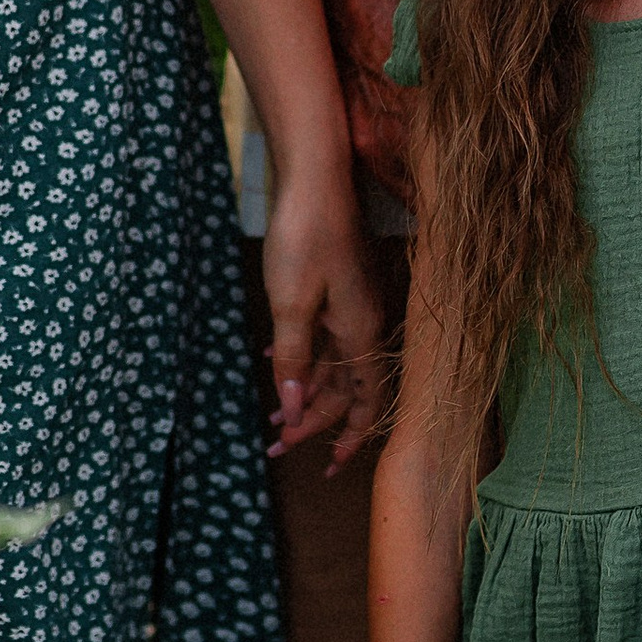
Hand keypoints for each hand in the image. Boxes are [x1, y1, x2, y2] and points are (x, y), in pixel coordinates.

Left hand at [262, 159, 391, 467]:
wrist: (315, 174)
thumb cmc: (304, 235)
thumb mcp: (290, 304)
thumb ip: (293, 358)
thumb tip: (293, 407)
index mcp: (361, 331)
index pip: (367, 402)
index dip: (349, 438)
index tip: (328, 466)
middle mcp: (366, 321)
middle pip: (347, 388)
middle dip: (314, 420)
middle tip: (279, 444)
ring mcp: (355, 302)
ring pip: (334, 362)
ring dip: (305, 388)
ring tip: (274, 413)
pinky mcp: (342, 285)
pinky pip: (326, 334)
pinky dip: (302, 354)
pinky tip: (274, 358)